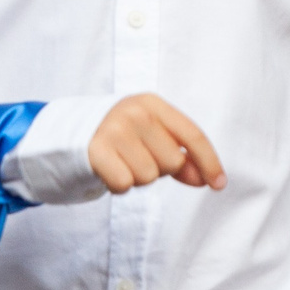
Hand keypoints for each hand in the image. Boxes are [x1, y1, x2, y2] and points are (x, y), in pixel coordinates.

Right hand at [87, 94, 224, 194]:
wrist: (71, 134)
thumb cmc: (120, 137)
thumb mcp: (152, 137)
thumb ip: (181, 157)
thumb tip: (205, 179)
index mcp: (153, 104)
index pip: (192, 135)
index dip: (209, 162)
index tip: (219, 184)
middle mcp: (135, 112)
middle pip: (172, 162)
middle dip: (160, 169)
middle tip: (138, 158)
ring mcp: (114, 129)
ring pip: (148, 176)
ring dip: (137, 177)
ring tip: (122, 163)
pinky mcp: (96, 151)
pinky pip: (125, 184)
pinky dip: (119, 185)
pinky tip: (109, 171)